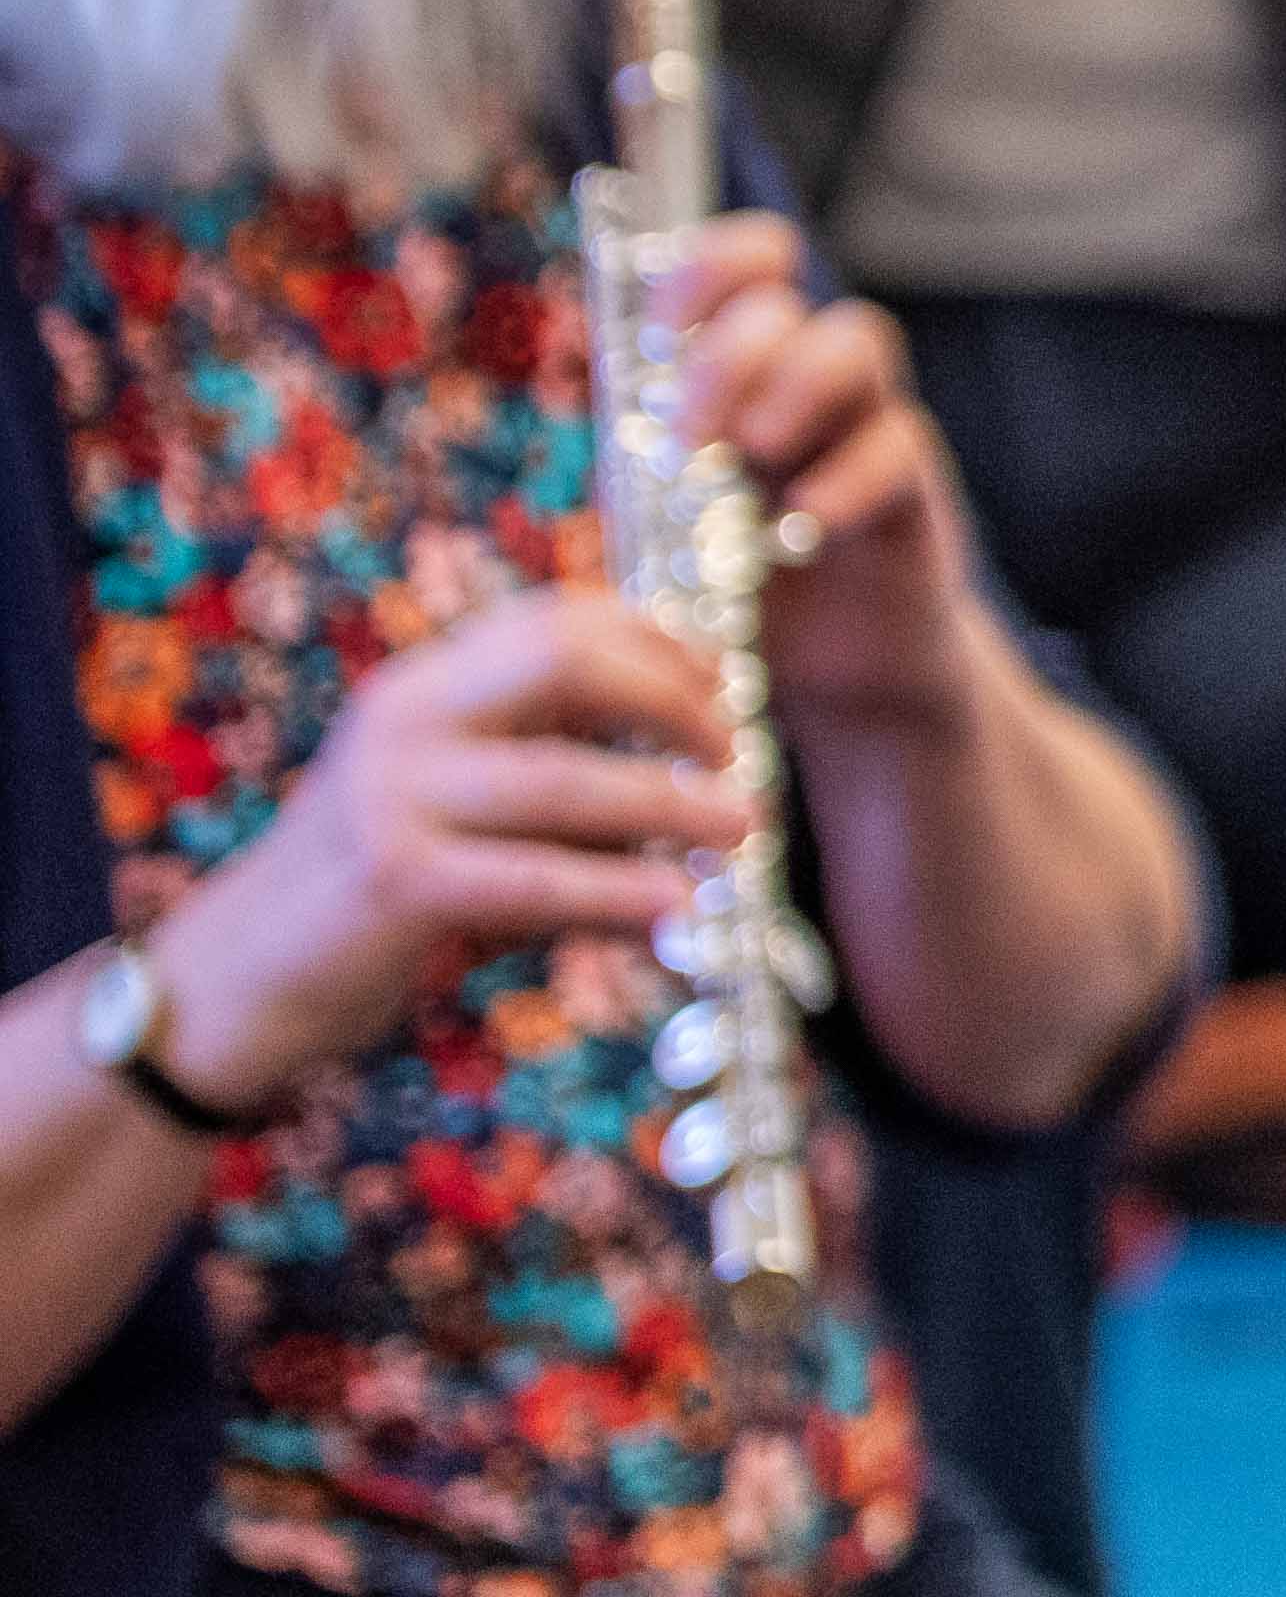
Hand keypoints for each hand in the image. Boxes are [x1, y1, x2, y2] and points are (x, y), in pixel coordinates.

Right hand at [137, 594, 747, 1117]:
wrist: (232, 980)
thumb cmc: (367, 895)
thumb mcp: (453, 808)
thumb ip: (546, 773)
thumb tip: (694, 778)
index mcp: (423, 687)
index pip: (557, 617)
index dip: (660, 640)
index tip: (725, 683)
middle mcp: (405, 719)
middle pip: (568, 659)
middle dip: (674, 698)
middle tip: (736, 751)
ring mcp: (393, 795)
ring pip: (565, 778)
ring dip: (670, 803)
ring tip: (741, 828)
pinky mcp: (395, 880)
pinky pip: (534, 878)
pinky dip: (616, 891)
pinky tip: (673, 906)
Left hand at [650, 217, 996, 740]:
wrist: (828, 670)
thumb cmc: (733, 583)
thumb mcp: (667, 513)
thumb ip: (648, 456)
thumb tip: (621, 401)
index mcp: (744, 368)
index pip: (748, 260)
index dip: (708, 269)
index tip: (664, 336)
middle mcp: (807, 378)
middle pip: (786, 299)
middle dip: (725, 356)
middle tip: (692, 437)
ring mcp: (866, 426)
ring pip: (857, 340)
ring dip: (792, 386)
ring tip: (751, 456)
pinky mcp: (913, 488)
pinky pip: (898, 444)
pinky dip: (844, 479)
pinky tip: (801, 527)